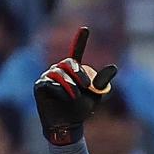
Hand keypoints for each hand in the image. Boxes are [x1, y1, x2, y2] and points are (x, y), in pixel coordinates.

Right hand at [34, 27, 117, 144]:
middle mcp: (60, 70)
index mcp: (74, 71)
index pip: (77, 52)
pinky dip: (60, 91)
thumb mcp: (95, 95)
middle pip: (68, 63)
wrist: (68, 125)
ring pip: (59, 74)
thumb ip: (102, 82)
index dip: (80, 40)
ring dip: (70, 86)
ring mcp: (48, 77)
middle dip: (79, 73)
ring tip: (75, 96)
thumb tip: (114, 67)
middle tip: (87, 86)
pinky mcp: (40, 86)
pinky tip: (65, 99)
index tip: (85, 29)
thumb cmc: (80, 109)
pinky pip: (50, 84)